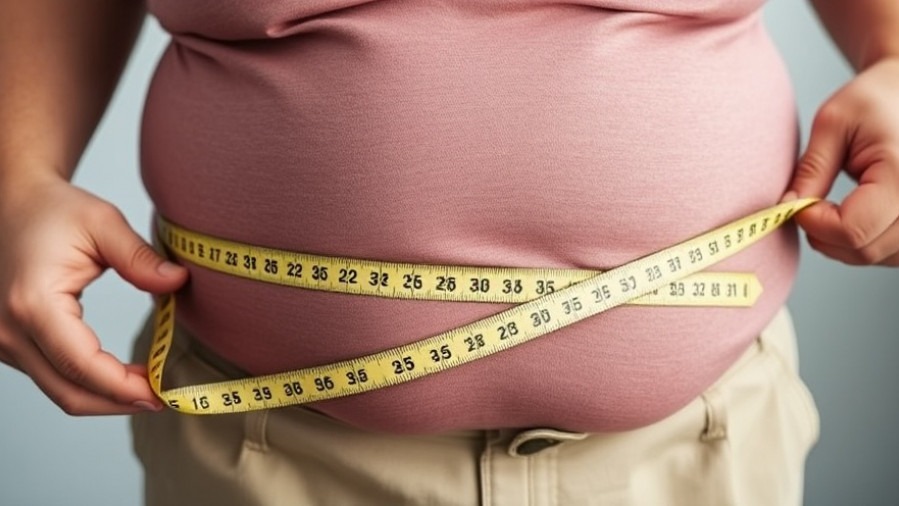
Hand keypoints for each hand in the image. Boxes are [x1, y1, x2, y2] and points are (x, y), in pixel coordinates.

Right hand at [0, 176, 187, 414]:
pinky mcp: (10, 343)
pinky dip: (88, 385)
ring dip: (106, 397)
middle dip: (120, 402)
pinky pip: (51, 378)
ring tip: (149, 388)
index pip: (81, 364)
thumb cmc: (54, 210)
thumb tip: (178, 283)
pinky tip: (121, 377)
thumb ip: (139, 257)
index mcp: (32, 303)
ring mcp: (3, 341)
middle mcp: (9, 330)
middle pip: (69, 391)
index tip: (162, 393)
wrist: (12, 203)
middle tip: (164, 398)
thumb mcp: (102, 222)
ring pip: (59, 391)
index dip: (123, 386)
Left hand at [784, 57, 898, 265]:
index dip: (814, 223)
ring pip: (876, 257)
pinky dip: (863, 244)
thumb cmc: (873, 101)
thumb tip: (786, 209)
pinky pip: (889, 254)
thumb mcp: (833, 122)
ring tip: (830, 208)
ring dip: (843, 243)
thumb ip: (811, 169)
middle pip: (864, 250)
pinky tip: (851, 217)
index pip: (852, 229)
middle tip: (807, 205)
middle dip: (824, 235)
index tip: (796, 203)